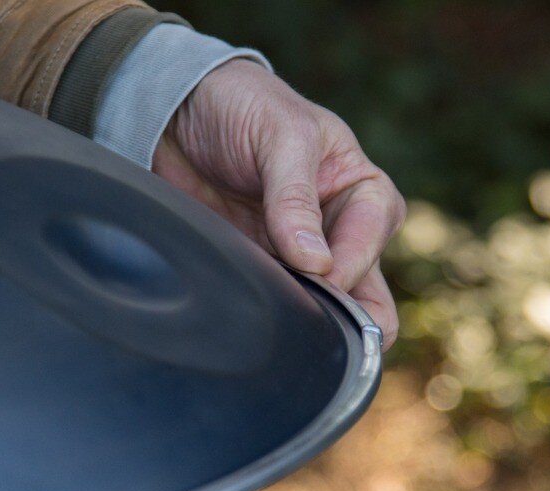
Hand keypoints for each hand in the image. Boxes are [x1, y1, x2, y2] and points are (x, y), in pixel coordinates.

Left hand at [152, 59, 403, 348]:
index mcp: (362, 190)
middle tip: (321, 325)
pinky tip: (256, 317)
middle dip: (349, 314)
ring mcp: (300, 256)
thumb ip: (295, 199)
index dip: (350, 262)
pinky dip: (273, 317)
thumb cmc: (244, 105)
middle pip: (366, 291)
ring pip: (327, 311)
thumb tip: (317, 264)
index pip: (372, 237)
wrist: (177, 112)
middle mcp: (340, 230)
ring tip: (283, 320)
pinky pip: (280, 308)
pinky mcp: (264, 272)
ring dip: (308, 318)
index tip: (319, 276)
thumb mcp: (280, 135)